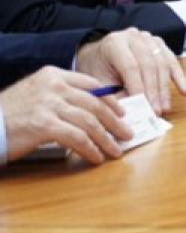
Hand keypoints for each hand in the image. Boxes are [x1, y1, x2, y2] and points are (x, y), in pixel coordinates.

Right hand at [0, 67, 132, 163]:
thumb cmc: (11, 114)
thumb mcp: (37, 95)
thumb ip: (62, 97)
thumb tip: (94, 112)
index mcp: (53, 75)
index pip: (92, 85)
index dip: (111, 100)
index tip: (122, 113)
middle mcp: (54, 87)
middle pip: (95, 104)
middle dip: (115, 122)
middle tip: (127, 134)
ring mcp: (49, 104)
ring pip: (90, 122)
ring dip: (106, 139)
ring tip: (115, 150)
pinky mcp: (44, 125)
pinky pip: (76, 138)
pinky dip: (90, 149)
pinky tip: (96, 157)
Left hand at [75, 28, 185, 113]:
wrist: (100, 54)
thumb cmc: (98, 69)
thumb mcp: (99, 81)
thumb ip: (114, 95)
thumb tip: (133, 113)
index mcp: (115, 43)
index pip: (130, 66)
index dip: (139, 87)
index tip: (144, 107)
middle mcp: (134, 36)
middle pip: (149, 64)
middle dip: (154, 90)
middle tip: (156, 111)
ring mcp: (149, 38)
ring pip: (162, 63)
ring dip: (165, 88)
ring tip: (165, 107)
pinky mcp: (160, 44)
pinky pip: (172, 61)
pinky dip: (179, 78)